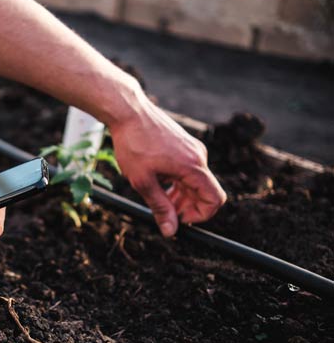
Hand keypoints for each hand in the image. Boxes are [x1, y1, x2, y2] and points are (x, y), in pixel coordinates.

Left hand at [110, 97, 225, 236]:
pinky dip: (177, 182)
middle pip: (205, 192)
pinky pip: (188, 170)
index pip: (215, 199)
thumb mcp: (143, 182)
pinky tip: (158, 184)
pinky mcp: (184, 145)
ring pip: (195, 182)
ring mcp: (192, 150)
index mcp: (193, 166)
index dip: (200, 216)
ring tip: (158, 199)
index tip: (178, 219)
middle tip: (164, 213)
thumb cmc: (133, 144)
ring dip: (181, 196)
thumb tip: (170, 231)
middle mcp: (198, 157)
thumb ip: (159, 207)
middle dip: (187, 207)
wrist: (128, 112)